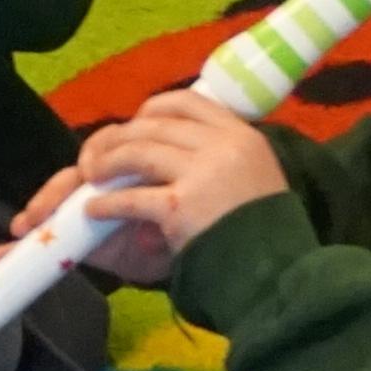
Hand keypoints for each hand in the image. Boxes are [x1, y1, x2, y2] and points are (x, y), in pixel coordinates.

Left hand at [50, 89, 286, 276]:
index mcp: (242, 135)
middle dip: (119, 137)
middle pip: (155, 125)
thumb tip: (176, 149)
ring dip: (107, 162)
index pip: (187, 101)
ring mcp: (202, 174)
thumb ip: (224, 156)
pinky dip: (106, 203)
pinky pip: (131, 198)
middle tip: (100, 154)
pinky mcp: (181, 207)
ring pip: (138, 152)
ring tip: (91, 176)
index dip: (153, 109)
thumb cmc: (268, 229)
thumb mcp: (257, 175)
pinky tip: (94, 209)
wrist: (278, 269)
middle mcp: (223, 146)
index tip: (137, 122)